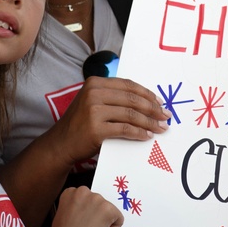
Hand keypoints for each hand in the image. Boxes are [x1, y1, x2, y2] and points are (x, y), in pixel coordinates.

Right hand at [48, 186, 123, 226]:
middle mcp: (84, 191)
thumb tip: (88, 214)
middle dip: (96, 216)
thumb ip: (76, 208)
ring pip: (108, 210)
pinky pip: (119, 219)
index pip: (86, 200)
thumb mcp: (64, 214)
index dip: (86, 213)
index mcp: (71, 192)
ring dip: (103, 221)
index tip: (81, 222)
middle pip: (98, 204)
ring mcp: (97, 199)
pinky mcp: (107, 209)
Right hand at [49, 76, 170, 166]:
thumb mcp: (93, 101)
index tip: (160, 102)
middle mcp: (93, 93)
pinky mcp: (95, 128)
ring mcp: (93, 110)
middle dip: (152, 108)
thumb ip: (113, 97)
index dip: (147, 94)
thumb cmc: (81, 123)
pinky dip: (138, 133)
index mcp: (95, 83)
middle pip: (132, 99)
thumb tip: (146, 100)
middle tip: (165, 116)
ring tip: (160, 127)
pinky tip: (146, 136)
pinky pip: (124, 129)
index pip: (128, 85)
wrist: (61, 143)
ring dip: (149, 122)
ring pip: (130, 114)